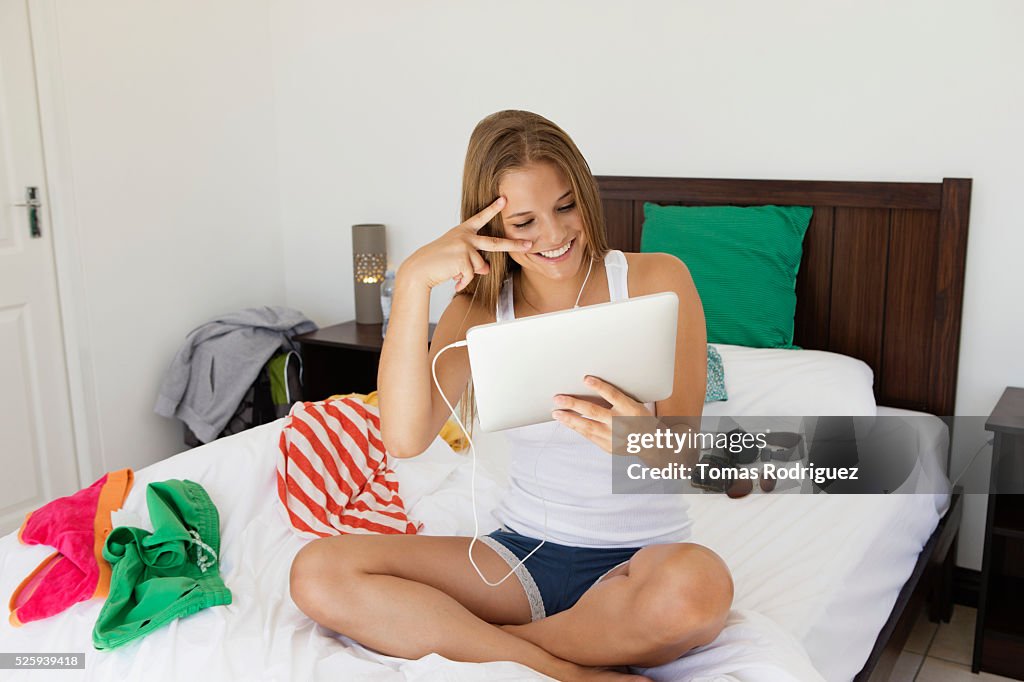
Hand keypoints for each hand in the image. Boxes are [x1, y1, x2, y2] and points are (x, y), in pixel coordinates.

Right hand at [400, 196, 533, 291]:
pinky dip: (464, 281)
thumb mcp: (457, 255)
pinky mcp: (463, 258)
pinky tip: (454, 280)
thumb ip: (474, 257)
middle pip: (495, 243)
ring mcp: (464, 246)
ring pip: (480, 266)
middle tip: (528, 245)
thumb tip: (486, 268)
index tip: (504, 199)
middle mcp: (465, 236)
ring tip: (454, 272)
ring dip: (469, 274)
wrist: (420, 268)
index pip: (481, 218)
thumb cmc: (437, 261)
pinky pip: (472, 275)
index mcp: (463, 231)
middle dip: (513, 245)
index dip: (493, 208)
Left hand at [551, 375, 652, 453]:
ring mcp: (614, 436)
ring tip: (556, 412)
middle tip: (558, 398)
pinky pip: (589, 436)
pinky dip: (576, 428)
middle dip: (574, 404)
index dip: (599, 386)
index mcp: (631, 409)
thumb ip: (617, 399)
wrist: (651, 445)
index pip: (613, 395)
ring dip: (569, 418)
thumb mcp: (635, 405)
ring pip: (587, 426)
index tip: (586, 378)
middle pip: (594, 411)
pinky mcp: (608, 446)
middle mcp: (621, 423)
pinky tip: (566, 422)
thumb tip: (591, 387)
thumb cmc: (640, 419)